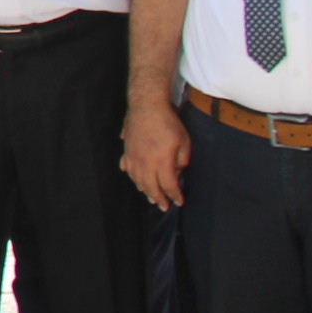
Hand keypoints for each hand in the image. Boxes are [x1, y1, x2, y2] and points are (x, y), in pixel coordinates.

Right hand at [123, 92, 189, 209]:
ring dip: (144, 189)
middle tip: (163, 206)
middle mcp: (146, 163)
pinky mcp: (127, 149)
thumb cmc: (167, 123)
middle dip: (158, 198)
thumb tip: (177, 170)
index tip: (179, 202)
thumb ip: (182, 160)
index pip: (169, 185)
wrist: (147, 106)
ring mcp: (134, 156)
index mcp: (162, 162)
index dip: (174, 196)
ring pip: (137, 179)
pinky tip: (132, 176)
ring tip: (149, 196)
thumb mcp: (184, 142)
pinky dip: (130, 174)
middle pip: (151, 186)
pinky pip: (127, 166)